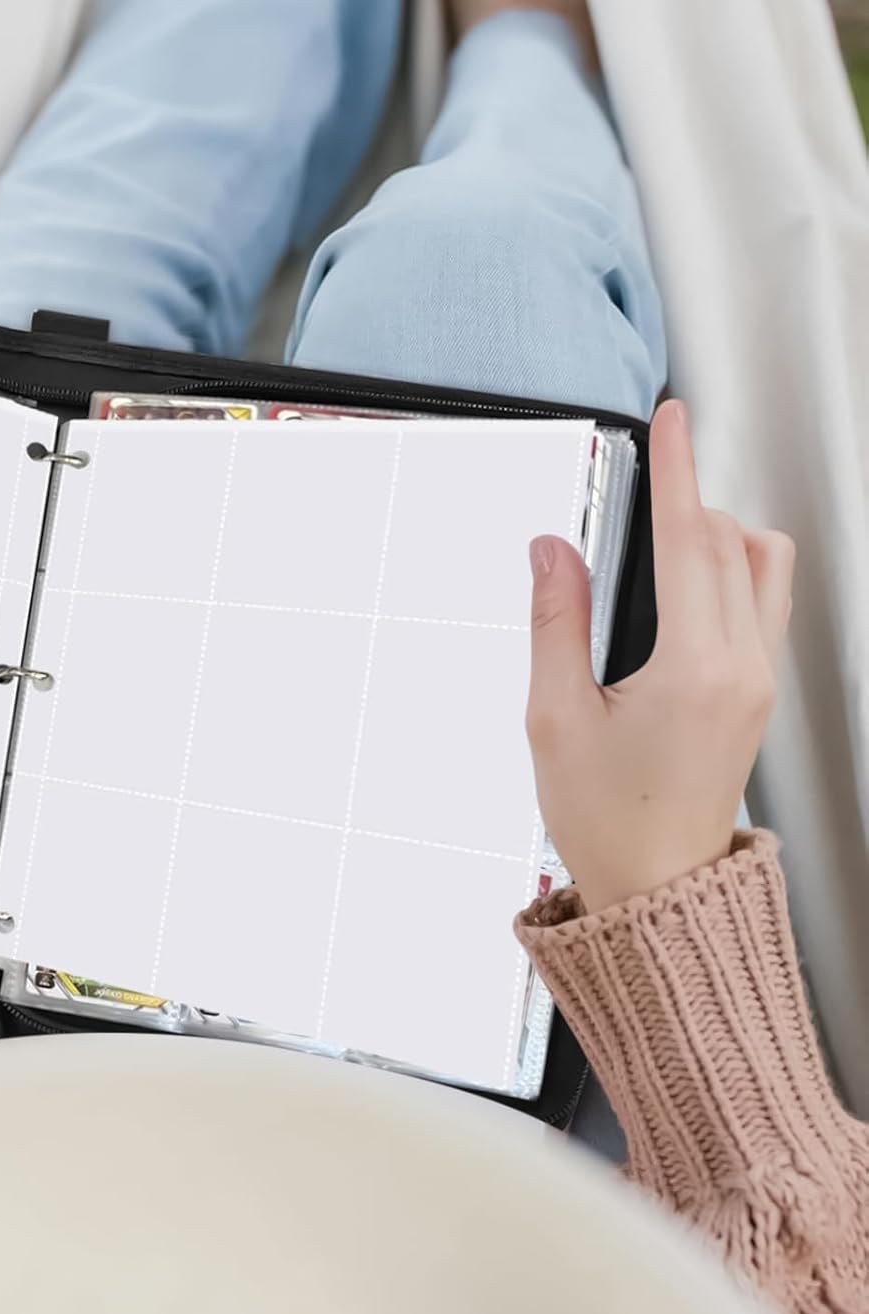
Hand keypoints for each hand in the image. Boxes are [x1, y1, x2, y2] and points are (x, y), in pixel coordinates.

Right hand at [525, 399, 793, 914]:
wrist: (654, 891)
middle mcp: (745, 669)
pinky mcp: (759, 696)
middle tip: (644, 493)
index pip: (692, 541)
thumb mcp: (554, 719)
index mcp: (695, 670)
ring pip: (763, 569)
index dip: (678, 471)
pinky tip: (682, 596)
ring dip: (719, 539)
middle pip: (734, 543)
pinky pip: (762, 605)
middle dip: (690, 504)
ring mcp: (761, 683)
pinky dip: (730, 576)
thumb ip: (555, 622)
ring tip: (664, 549)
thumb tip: (553, 550)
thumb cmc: (605, 821)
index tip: (675, 420)